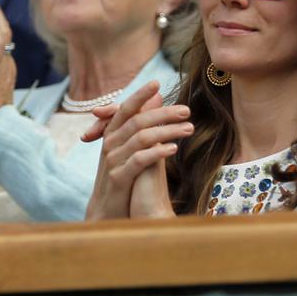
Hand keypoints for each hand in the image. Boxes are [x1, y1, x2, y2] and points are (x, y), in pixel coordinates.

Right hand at [84, 82, 188, 220]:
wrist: (107, 212)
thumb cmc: (122, 176)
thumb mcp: (130, 149)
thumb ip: (141, 123)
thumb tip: (157, 98)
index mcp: (112, 134)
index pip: (126, 108)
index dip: (140, 95)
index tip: (158, 83)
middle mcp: (110, 144)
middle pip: (137, 121)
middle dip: (163, 113)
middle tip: (186, 110)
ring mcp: (112, 161)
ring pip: (140, 138)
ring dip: (167, 131)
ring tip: (189, 129)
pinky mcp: (118, 178)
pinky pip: (139, 160)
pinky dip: (157, 152)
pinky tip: (174, 149)